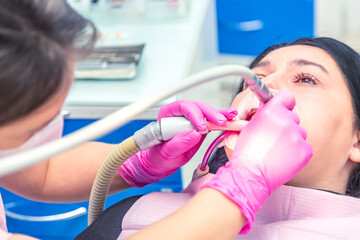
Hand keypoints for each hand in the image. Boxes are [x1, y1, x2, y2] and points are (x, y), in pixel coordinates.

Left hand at [119, 100, 237, 186]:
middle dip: (210, 114)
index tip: (201, 127)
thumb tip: (193, 134)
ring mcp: (191, 119)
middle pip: (197, 107)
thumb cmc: (159, 155)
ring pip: (207, 112)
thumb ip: (177, 144)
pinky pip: (212, 121)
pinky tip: (231, 118)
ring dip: (220, 114)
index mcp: (168, 115)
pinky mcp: (201, 126)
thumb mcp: (165, 152)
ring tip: (231, 116)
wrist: (163, 162)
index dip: (193, 114)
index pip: (182, 107)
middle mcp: (180, 114)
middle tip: (220, 122)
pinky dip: (222, 120)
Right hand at [202, 91, 312, 232]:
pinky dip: (297, 151)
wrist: (251, 175)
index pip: (287, 97)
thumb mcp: (249, 126)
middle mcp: (286, 121)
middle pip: (293, 116)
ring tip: (276, 150)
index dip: (284, 103)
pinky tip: (283, 157)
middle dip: (285, 124)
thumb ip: (264, 114)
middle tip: (273, 137)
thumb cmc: (247, 153)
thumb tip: (271, 107)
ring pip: (299, 132)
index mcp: (271, 111)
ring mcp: (297, 136)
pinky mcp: (305, 151)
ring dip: (291, 138)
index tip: (282, 109)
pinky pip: (305, 146)